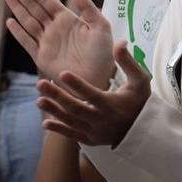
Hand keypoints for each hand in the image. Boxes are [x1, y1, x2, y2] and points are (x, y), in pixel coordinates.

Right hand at [3, 0, 115, 87]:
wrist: (99, 79)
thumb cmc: (104, 54)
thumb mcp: (101, 27)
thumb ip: (88, 8)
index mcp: (67, 18)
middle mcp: (54, 28)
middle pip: (33, 7)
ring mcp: (47, 42)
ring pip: (28, 21)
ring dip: (17, 8)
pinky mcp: (42, 57)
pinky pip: (27, 42)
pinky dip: (18, 32)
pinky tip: (10, 21)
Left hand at [35, 41, 151, 146]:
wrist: (143, 131)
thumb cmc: (140, 101)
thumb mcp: (140, 80)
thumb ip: (128, 62)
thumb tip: (119, 42)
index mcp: (112, 104)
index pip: (92, 94)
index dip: (77, 84)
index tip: (62, 73)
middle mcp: (101, 120)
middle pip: (76, 108)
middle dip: (57, 96)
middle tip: (40, 84)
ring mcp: (94, 131)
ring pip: (71, 121)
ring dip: (54, 111)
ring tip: (38, 100)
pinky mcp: (90, 139)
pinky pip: (72, 135)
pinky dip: (59, 130)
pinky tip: (45, 122)